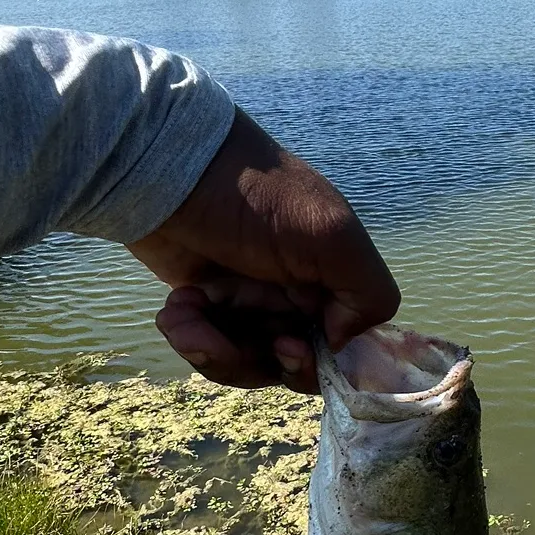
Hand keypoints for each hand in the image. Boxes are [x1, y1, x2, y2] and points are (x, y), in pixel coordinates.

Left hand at [127, 108, 399, 391]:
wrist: (166, 167)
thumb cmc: (253, 196)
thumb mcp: (331, 234)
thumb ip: (368, 291)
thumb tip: (342, 342)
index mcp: (332, 283)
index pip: (342, 351)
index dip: (315, 364)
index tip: (285, 345)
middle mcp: (296, 298)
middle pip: (289, 367)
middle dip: (256, 360)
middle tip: (226, 340)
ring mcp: (250, 304)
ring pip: (246, 364)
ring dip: (213, 352)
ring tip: (184, 312)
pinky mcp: (209, 307)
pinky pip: (208, 348)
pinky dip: (189, 336)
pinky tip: (176, 306)